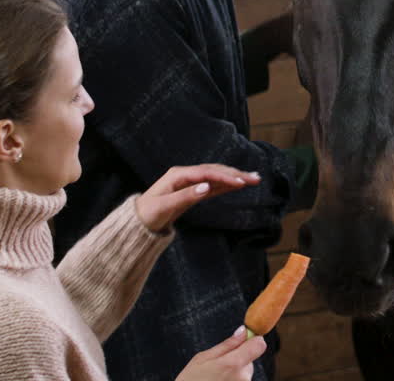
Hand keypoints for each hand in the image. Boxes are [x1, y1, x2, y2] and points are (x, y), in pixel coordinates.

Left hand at [135, 164, 261, 232]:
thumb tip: (206, 187)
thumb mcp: (164, 207)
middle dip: (236, 174)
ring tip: (254, 178)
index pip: (207, 172)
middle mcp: (185, 175)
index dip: (225, 175)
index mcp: (178, 175)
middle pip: (214, 171)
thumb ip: (185, 196)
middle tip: (255, 178)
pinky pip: (213, 185)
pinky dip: (227, 184)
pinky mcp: (193, 190)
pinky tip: (239, 183)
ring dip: (235, 177)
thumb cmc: (148, 214)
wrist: (138, 222)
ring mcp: (190, 182)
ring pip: (216, 176)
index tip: (241, 181)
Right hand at [175, 327, 265, 380]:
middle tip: (217, 367)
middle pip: (250, 359)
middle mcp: (243, 378)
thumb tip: (243, 331)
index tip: (245, 340)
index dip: (253, 340)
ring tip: (215, 379)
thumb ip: (227, 345)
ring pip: (245, 373)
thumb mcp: (202, 359)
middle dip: (238, 359)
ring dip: (234, 373)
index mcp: (233, 364)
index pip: (259, 345)